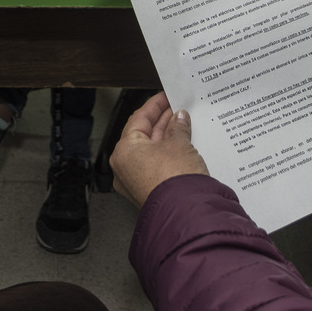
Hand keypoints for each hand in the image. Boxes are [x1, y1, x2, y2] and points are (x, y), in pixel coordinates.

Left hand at [110, 92, 208, 208]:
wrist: (187, 214)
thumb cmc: (176, 181)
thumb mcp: (179, 144)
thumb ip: (178, 127)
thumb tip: (179, 118)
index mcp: (124, 151)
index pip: (138, 119)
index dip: (154, 106)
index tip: (165, 97)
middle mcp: (125, 168)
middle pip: (143, 136)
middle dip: (162, 122)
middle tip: (178, 109)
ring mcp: (136, 182)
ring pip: (151, 152)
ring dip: (167, 138)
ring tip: (184, 125)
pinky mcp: (149, 192)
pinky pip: (156, 166)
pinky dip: (168, 154)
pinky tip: (183, 146)